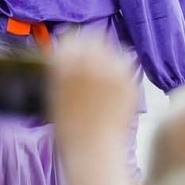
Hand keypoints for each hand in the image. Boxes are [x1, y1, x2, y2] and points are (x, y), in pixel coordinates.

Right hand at [48, 32, 140, 147]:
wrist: (91, 147)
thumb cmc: (67, 125)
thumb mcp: (54, 91)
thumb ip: (62, 68)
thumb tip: (68, 51)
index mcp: (63, 63)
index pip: (71, 37)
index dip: (73, 44)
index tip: (75, 51)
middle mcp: (88, 61)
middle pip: (95, 37)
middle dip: (94, 46)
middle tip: (93, 61)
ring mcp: (112, 70)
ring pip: (115, 48)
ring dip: (110, 56)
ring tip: (106, 75)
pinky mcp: (130, 80)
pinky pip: (127, 65)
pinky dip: (122, 70)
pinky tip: (117, 86)